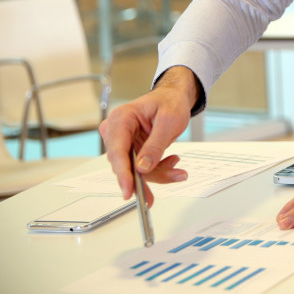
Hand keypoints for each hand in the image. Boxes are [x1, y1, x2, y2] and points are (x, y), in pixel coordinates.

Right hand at [98, 65, 196, 205]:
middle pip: (125, 164)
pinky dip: (158, 169)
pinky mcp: (131, 151)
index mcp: (121, 119)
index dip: (123, 173)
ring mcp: (123, 143)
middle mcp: (116, 132)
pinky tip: (172, 163)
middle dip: (144, 178)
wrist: (174, 98)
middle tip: (154, 195)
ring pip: (134, 170)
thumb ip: (155, 145)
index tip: (129, 191)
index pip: (117, 151)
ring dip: (157, 173)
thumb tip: (142, 168)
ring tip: (177, 170)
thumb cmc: (170, 102)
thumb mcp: (168, 121)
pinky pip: (141, 168)